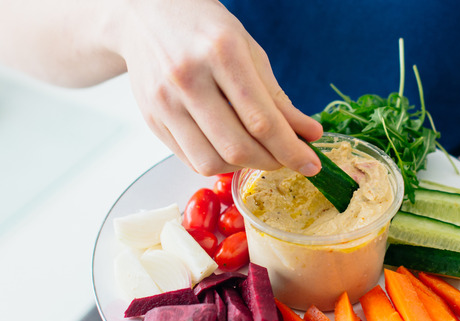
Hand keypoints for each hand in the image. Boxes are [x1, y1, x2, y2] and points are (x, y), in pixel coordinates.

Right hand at [113, 0, 322, 175]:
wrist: (148, 16)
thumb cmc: (205, 31)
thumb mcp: (250, 52)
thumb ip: (278, 98)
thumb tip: (309, 135)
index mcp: (221, 53)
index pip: (262, 120)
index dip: (291, 149)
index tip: (311, 163)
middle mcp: (188, 78)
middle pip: (238, 146)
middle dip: (272, 162)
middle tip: (288, 159)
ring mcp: (165, 101)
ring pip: (212, 161)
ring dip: (244, 166)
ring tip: (259, 152)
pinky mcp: (152, 120)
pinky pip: (191, 159)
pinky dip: (219, 161)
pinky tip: (231, 148)